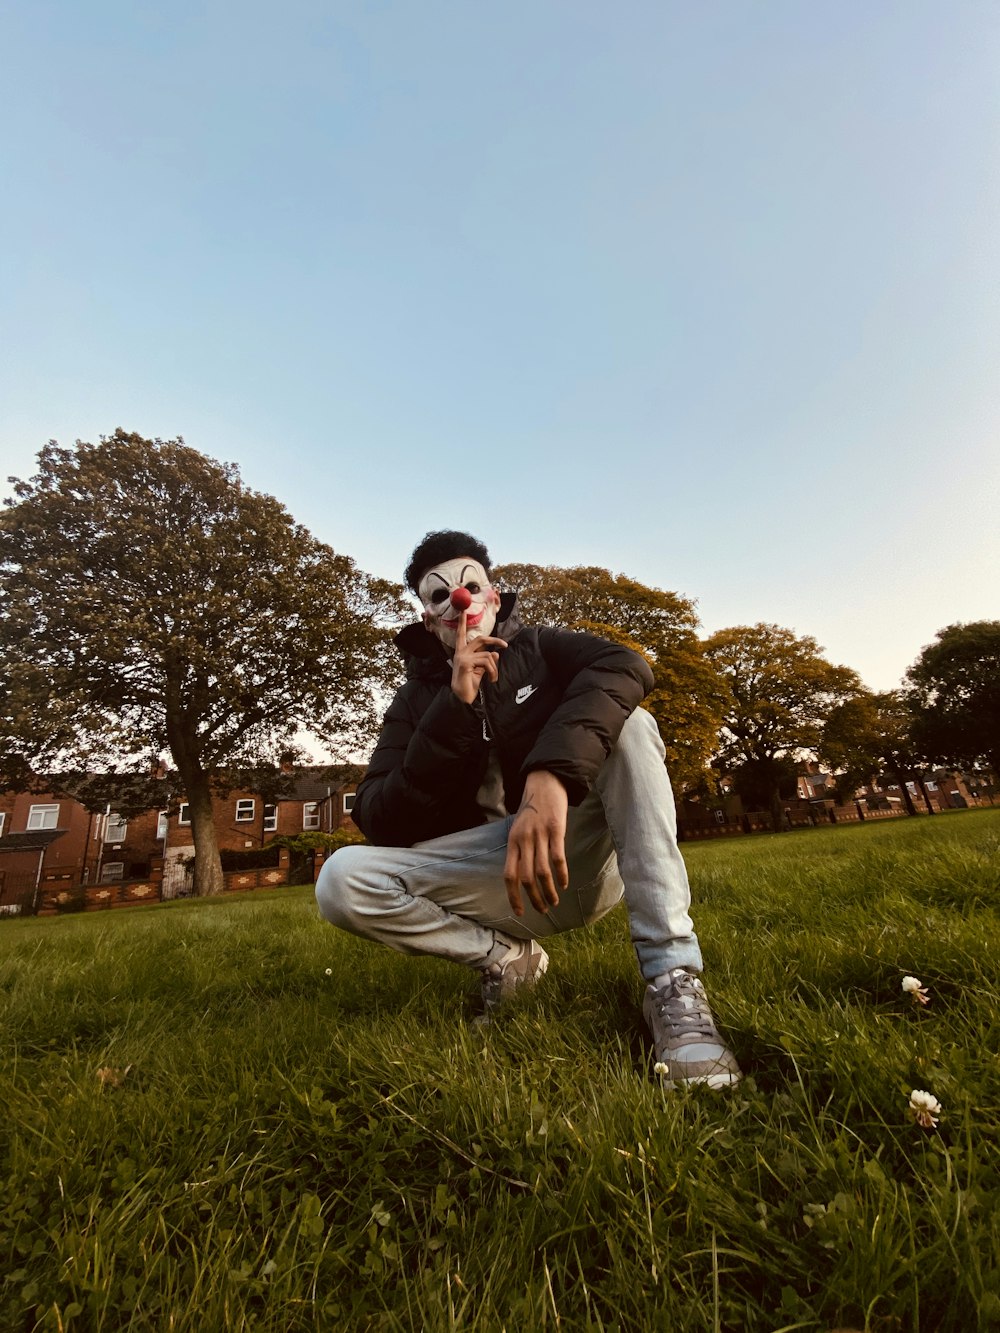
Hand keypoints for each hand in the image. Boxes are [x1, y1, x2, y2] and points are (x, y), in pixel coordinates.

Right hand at [450, 610, 507, 703]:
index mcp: (462, 652)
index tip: (463, 611)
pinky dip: (493, 671)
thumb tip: (496, 654)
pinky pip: (486, 661)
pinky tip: (491, 679)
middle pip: (480, 639)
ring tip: (493, 678)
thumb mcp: (480, 670)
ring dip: (494, 667)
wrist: (463, 699)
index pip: (461, 634)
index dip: (462, 623)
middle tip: (505, 645)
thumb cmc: (470, 685)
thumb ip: (486, 660)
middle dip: (494, 640)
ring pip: (487, 654)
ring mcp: (462, 657)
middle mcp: (460, 653)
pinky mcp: (465, 663)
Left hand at [503, 770, 568, 915]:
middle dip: (534, 898)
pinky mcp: (556, 829)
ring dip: (549, 891)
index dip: (513, 896)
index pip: (509, 875)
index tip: (520, 912)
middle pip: (526, 877)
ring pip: (542, 871)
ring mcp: (539, 835)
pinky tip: (564, 884)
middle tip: (543, 909)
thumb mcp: (519, 828)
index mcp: (512, 842)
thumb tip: (522, 875)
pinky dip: (561, 874)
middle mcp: (523, 840)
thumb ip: (519, 849)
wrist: (545, 782)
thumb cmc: (532, 808)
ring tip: (554, 901)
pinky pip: (557, 858)